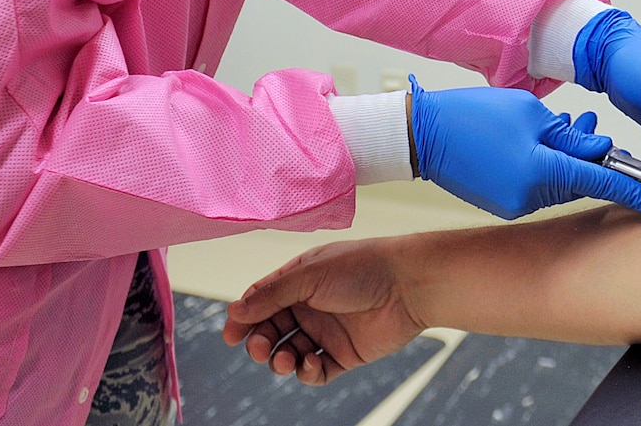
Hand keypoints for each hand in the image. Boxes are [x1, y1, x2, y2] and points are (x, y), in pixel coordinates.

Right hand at [222, 241, 417, 384]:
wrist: (409, 285)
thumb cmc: (362, 268)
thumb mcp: (309, 275)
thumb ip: (272, 295)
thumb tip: (235, 311)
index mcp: (300, 281)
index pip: (262, 301)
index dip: (245, 318)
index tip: (231, 335)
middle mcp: (311, 306)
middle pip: (272, 331)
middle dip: (260, 342)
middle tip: (260, 348)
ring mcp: (327, 331)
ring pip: (290, 353)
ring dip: (281, 360)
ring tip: (286, 359)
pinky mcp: (345, 354)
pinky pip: (316, 371)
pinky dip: (307, 372)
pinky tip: (311, 363)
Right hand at [410, 77, 640, 220]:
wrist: (423, 134)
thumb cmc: (475, 114)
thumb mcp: (532, 114)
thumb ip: (571, 136)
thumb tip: (600, 150)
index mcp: (540, 171)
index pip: (601, 183)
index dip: (635, 192)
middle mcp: (530, 196)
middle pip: (581, 182)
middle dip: (594, 160)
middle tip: (595, 130)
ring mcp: (514, 204)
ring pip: (561, 184)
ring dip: (570, 160)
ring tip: (568, 124)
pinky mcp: (503, 203)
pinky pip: (539, 187)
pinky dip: (549, 168)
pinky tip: (542, 141)